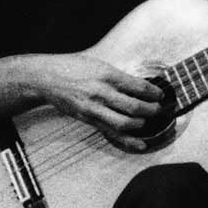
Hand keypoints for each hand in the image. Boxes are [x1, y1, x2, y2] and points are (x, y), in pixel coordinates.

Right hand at [0, 52, 167, 151]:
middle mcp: (101, 93)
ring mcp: (94, 108)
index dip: (154, 93)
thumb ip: (118, 76)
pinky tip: (141, 144)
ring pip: (125, 123)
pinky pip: (112, 133)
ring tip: (150, 120)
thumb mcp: (98, 64)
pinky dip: (128, 140)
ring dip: (142, 124)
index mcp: (106, 75)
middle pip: (135, 107)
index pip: (138, 86)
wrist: (46, 78)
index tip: (161, 95)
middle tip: (161, 109)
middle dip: (153, 110)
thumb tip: (140, 86)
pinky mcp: (88, 119)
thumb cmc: (72, 67)